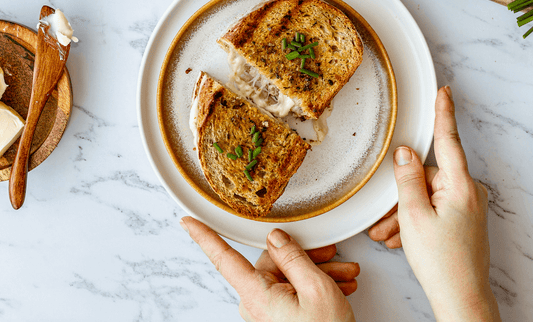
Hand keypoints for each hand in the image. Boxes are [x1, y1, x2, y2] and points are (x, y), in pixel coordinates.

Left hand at [181, 216, 357, 321]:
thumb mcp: (316, 289)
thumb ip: (292, 257)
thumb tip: (275, 237)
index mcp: (257, 295)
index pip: (224, 259)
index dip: (204, 237)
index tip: (188, 221)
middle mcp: (257, 304)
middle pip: (274, 262)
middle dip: (306, 257)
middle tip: (331, 256)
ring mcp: (267, 312)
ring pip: (288, 276)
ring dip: (317, 272)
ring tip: (344, 274)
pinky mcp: (278, 318)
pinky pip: (291, 290)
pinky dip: (314, 286)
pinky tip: (337, 286)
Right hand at [369, 86, 500, 321]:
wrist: (461, 300)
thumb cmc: (442, 263)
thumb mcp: (414, 215)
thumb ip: (407, 179)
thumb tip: (404, 153)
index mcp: (460, 185)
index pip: (448, 140)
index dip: (443, 113)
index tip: (443, 91)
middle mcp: (467, 192)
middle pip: (427, 176)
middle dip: (402, 195)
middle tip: (385, 219)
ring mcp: (466, 206)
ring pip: (426, 195)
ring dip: (405, 212)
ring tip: (390, 235)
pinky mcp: (462, 219)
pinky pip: (433, 208)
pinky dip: (415, 220)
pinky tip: (402, 238)